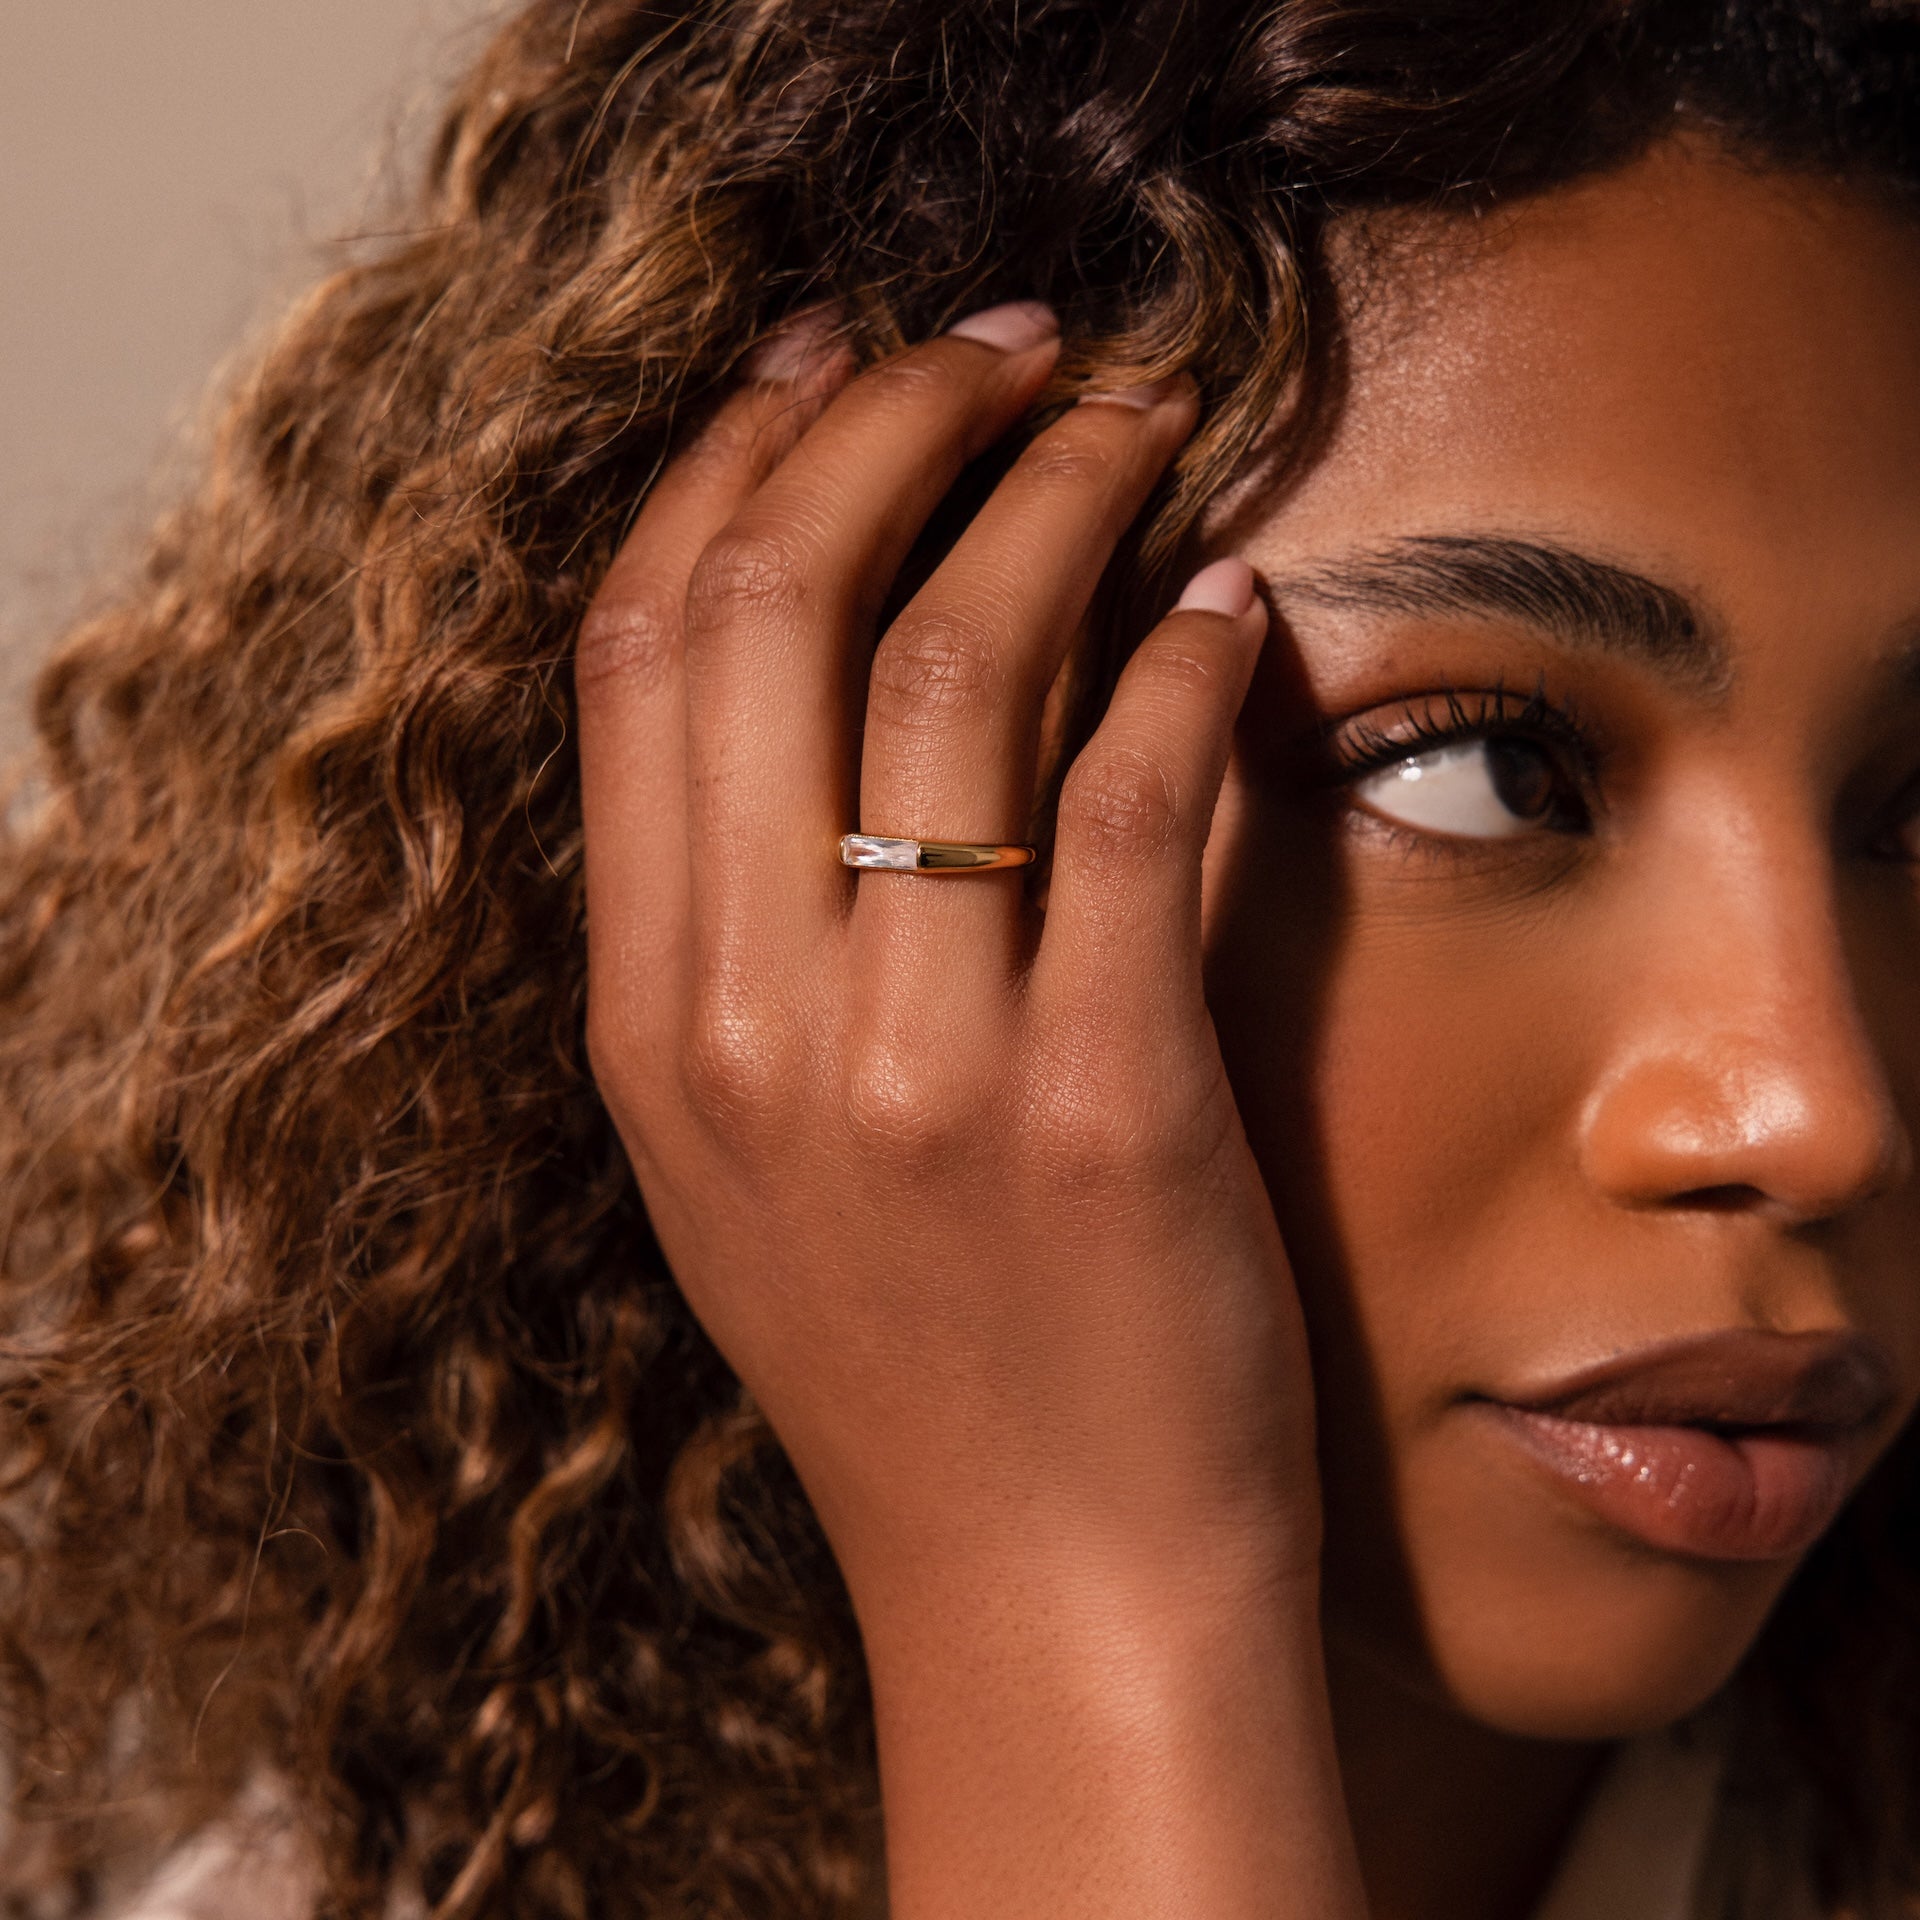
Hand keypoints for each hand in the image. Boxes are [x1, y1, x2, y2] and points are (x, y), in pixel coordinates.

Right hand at [576, 305, 1363, 1918]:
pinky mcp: (1099, 1103)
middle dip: (882, 428)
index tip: (821, 378)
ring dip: (1053, 500)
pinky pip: (1132, 802)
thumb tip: (861, 683)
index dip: (727, 474)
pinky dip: (1186, 669)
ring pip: (951, 667)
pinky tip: (1233, 608)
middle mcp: (750, 1022)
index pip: (640, 656)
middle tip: (995, 351)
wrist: (1048, 1602)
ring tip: (1133, 425)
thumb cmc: (921, 1377)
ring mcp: (914, 1068)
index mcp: (653, 1021)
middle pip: (771, 611)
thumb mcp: (759, 1161)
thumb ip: (758, 940)